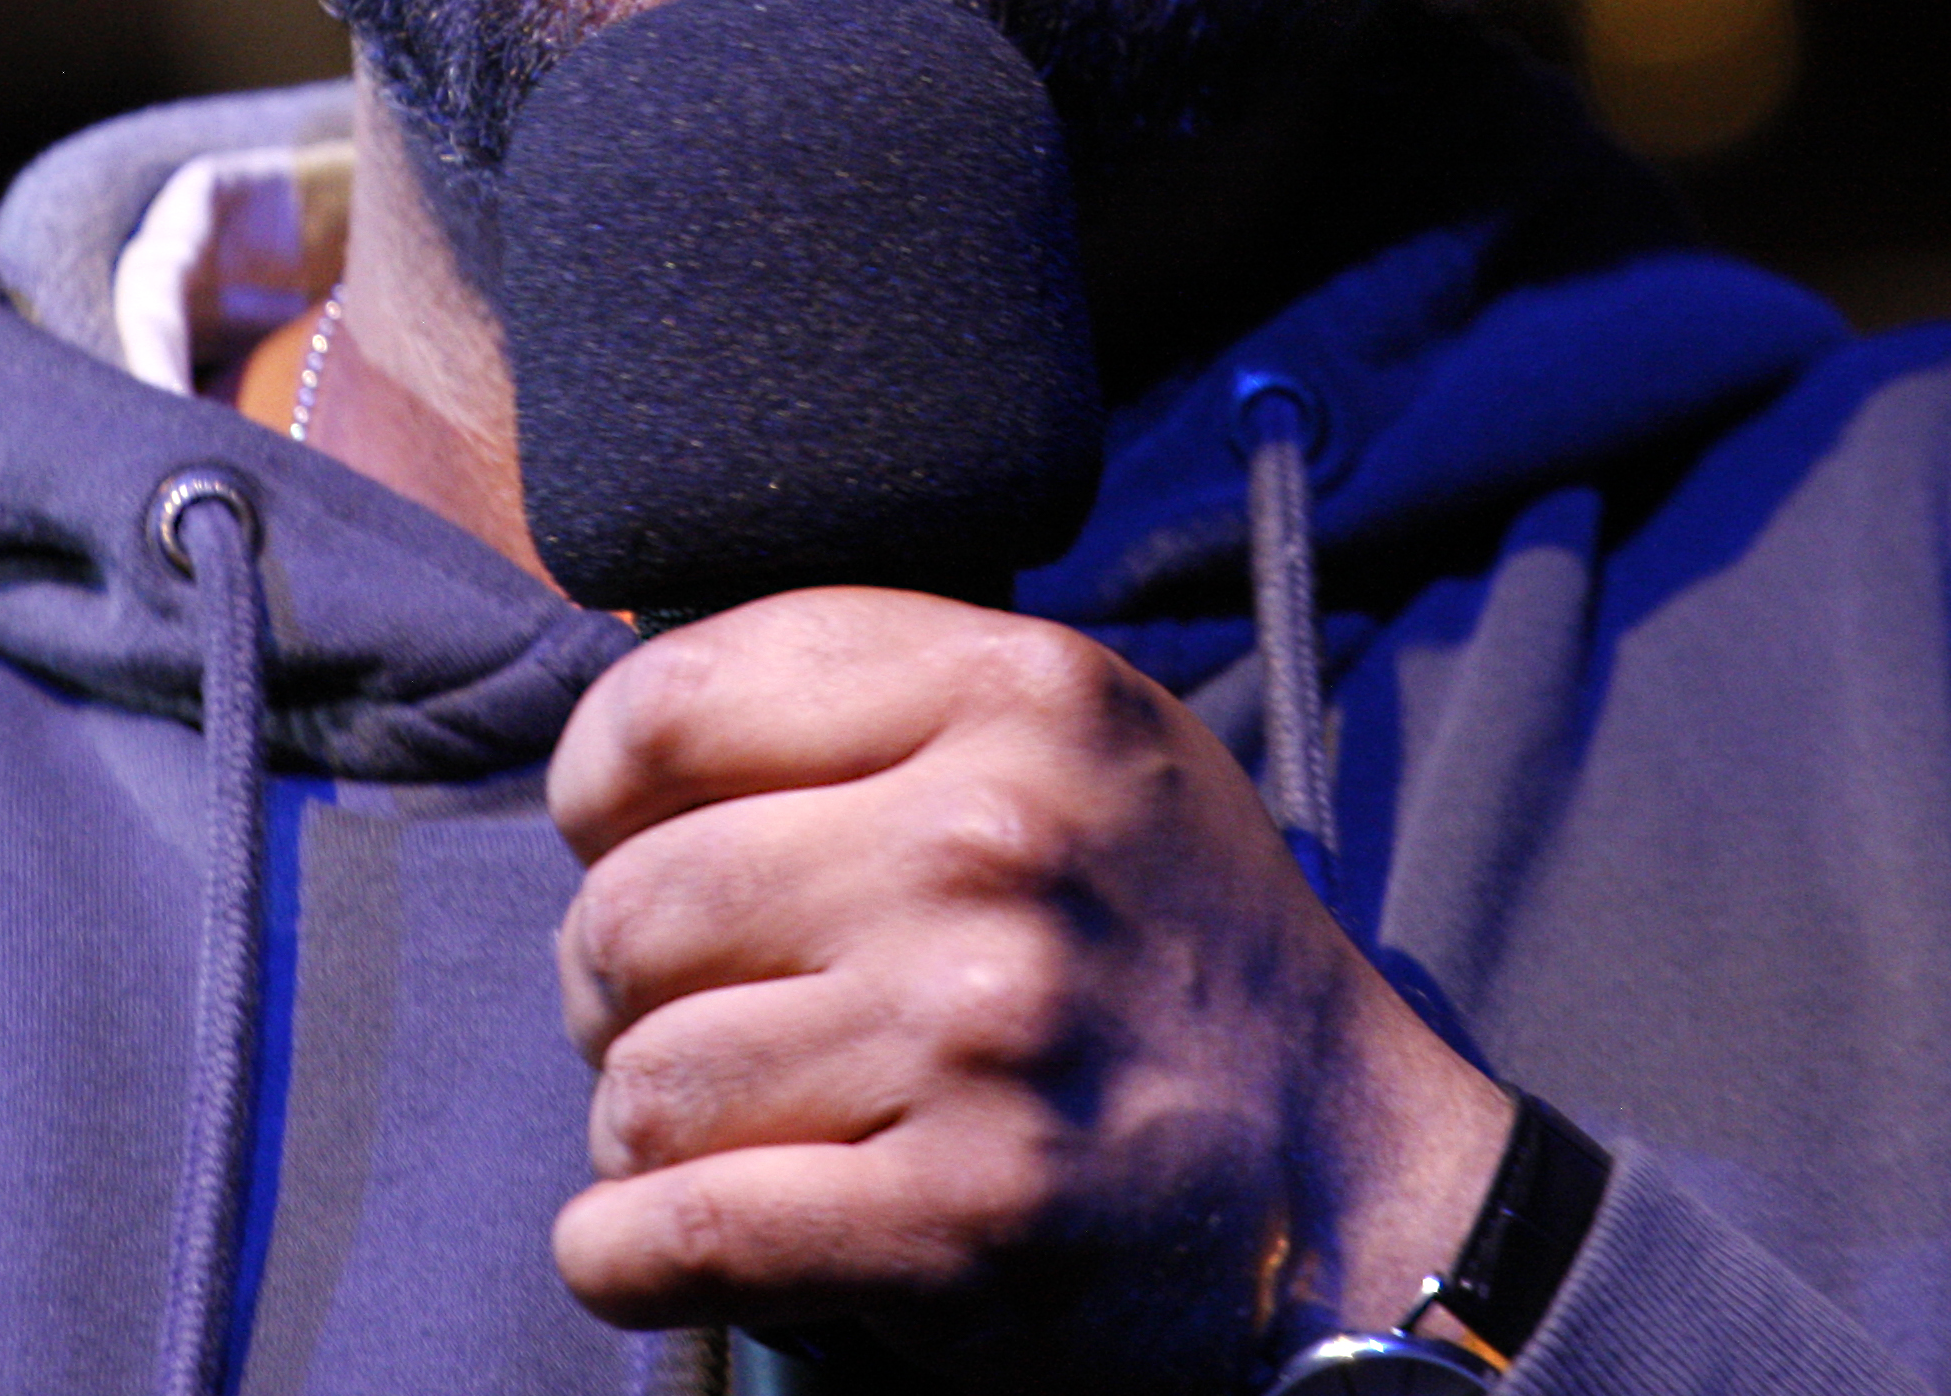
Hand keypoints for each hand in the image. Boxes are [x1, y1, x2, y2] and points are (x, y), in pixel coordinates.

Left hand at [547, 590, 1513, 1389]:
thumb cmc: (1166, 951)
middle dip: (616, 984)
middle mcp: (994, 845)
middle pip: (631, 905)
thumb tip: (628, 721)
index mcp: (1016, 693)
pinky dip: (624, 1256)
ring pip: (641, 1080)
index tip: (625, 845)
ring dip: (644, 1130)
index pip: (667, 707)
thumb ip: (877, 694)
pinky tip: (654, 1247)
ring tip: (729, 1130)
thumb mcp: (1076, 739)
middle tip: (683, 1018)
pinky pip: (674, 1233)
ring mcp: (977, 1036)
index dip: (602, 792)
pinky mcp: (960, 1220)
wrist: (1347, 1184)